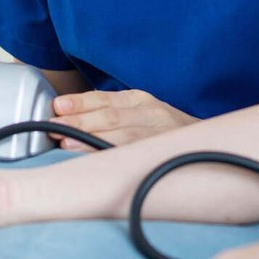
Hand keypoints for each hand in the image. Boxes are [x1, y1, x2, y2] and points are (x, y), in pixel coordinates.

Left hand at [48, 89, 197, 149]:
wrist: (204, 143)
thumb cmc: (162, 130)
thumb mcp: (139, 112)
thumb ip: (110, 114)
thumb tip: (68, 118)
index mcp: (140, 99)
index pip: (105, 98)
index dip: (80, 102)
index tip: (58, 106)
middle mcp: (150, 112)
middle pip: (110, 116)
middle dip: (79, 121)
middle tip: (54, 127)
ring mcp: (158, 133)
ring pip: (122, 135)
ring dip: (92, 139)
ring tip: (67, 143)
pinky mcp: (164, 151)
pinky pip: (135, 154)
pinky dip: (113, 156)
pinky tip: (95, 159)